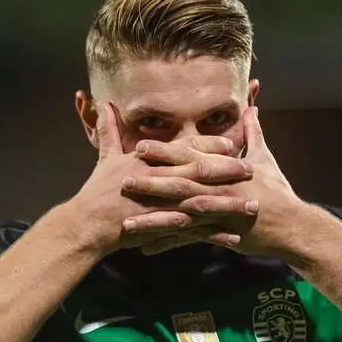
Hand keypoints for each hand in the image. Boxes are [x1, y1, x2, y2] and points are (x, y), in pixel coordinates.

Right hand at [68, 103, 253, 255]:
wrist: (89, 223)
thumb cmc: (97, 189)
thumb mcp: (105, 156)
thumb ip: (110, 130)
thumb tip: (104, 104)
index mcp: (151, 161)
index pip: (187, 149)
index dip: (211, 147)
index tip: (232, 146)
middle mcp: (161, 180)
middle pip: (202, 173)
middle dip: (229, 172)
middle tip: (252, 171)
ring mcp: (164, 205)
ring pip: (205, 202)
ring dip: (230, 204)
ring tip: (253, 206)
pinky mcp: (164, 227)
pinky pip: (195, 232)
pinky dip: (215, 234)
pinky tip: (234, 236)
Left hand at [122, 107, 302, 255]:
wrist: (292, 225)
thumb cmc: (277, 190)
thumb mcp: (265, 159)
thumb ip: (253, 134)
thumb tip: (252, 108)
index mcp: (224, 169)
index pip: (190, 156)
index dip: (165, 151)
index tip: (140, 146)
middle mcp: (218, 189)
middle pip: (180, 184)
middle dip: (151, 182)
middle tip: (123, 179)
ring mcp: (218, 213)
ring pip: (180, 215)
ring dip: (153, 219)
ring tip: (127, 222)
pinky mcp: (220, 234)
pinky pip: (189, 240)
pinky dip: (168, 243)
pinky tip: (146, 248)